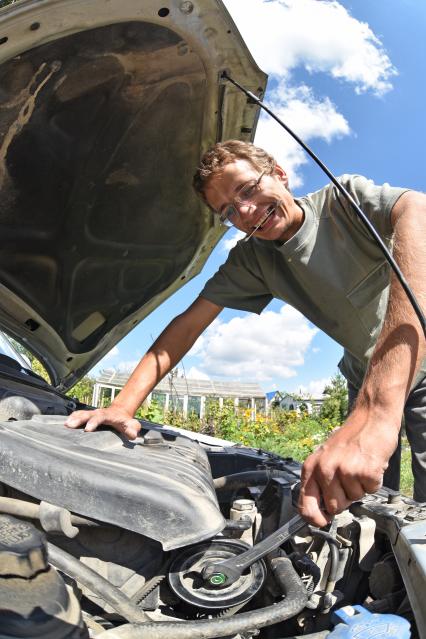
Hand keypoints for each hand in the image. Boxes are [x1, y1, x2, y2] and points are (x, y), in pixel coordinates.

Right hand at [65, 405, 141, 439]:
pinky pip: (78, 415)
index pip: (100, 417)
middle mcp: (98, 412)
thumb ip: (133, 429)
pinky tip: (64, 423)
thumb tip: (132, 435)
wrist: (120, 412)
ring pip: (81, 414)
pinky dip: (72, 417)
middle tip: (70, 425)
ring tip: (65, 424)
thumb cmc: (125, 421)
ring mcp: (92, 413)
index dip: (94, 422)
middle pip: (88, 414)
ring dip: (73, 418)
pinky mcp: (88, 416)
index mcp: (108, 415)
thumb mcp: (132, 425)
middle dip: (79, 419)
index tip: (87, 429)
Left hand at [298, 411, 398, 526]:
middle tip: (349, 478)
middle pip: (334, 507)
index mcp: (311, 467)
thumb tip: (319, 510)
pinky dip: (373, 482)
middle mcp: (325, 469)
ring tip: (359, 468)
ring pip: (353, 500)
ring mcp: (344, 470)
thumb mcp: (325, 457)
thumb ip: (319, 481)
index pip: (305, 503)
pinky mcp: (364, 471)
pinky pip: (370, 491)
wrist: (371, 419)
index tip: (321, 522)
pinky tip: (370, 465)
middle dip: (344, 498)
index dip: (313, 518)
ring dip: (359, 488)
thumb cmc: (350, 439)